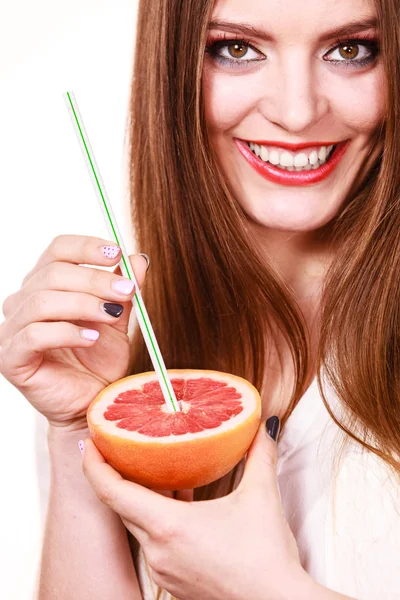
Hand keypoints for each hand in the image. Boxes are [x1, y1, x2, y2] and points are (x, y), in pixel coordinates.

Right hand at [0, 235, 148, 429]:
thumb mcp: (118, 319)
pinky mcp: (10, 358)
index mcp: (44, 286)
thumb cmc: (99, 361)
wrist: (93, 404)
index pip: (57, 251)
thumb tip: (138, 259)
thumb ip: (124, 290)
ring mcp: (11, 330)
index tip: (117, 253)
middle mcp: (22, 303)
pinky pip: (34, 335)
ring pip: (42, 301)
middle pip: (53, 273)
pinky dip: (67, 333)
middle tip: (127, 291)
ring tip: (113, 315)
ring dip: (84, 304)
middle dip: (96, 280)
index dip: (86, 247)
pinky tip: (92, 339)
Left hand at [82, 420, 312, 599]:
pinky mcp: (174, 582)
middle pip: (121, 506)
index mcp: (168, 527)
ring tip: (154, 471)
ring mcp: (163, 570)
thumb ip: (260, 455)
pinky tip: (180, 506)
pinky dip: (157, 520)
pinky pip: (153, 544)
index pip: (111, 492)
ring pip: (138, 525)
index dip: (94, 465)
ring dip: (141, 499)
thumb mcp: (261, 497)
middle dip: (117, 476)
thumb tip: (265, 426)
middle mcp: (157, 550)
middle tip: (121, 448)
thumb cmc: (265, 560)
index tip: (89, 444)